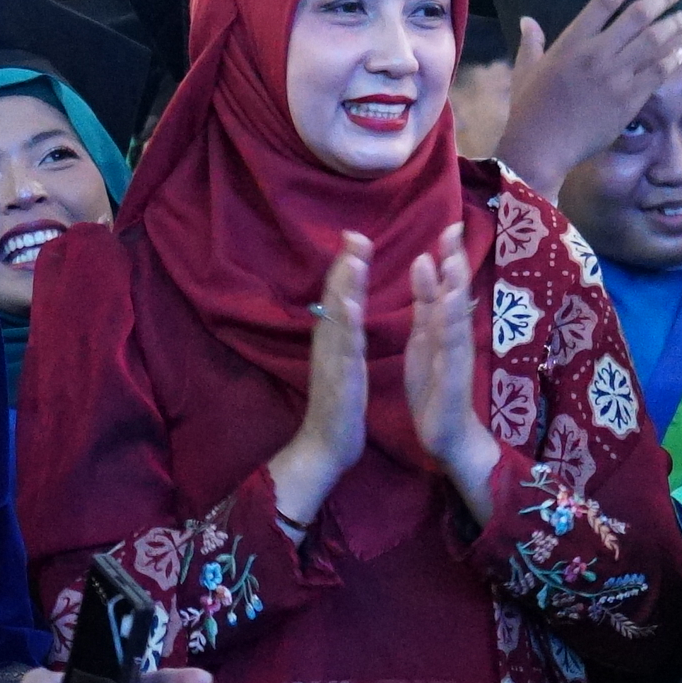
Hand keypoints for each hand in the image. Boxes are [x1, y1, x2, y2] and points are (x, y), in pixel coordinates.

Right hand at [265, 234, 373, 531]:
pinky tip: (351, 306)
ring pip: (338, 320)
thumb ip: (344, 334)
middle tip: (354, 233)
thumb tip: (346, 307)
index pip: (339, 296)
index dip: (346, 266)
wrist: (325, 449)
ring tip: (354, 259)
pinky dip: (346, 327)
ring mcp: (332, 363)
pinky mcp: (340, 383)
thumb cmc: (339, 407)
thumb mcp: (344, 363)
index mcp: (335, 341)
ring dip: (345, 287)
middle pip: (334, 299)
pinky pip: (344, 352)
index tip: (356, 235)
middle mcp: (328, 346)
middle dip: (345, 265)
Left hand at [403, 224, 502, 521]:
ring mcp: (458, 355)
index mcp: (442, 327)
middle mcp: (455, 336)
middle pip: (456, 293)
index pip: (445, 285)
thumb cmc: (436, 388)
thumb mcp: (426, 341)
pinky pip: (453, 347)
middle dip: (455, 261)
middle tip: (452, 228)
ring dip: (456, 288)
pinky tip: (452, 304)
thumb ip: (427, 307)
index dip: (446, 256)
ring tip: (453, 259)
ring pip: (457, 316)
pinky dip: (452, 324)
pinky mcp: (455, 376)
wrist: (448, 436)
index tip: (446, 225)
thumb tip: (427, 267)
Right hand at [483, 0, 681, 185]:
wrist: (541, 147)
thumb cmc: (528, 110)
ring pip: (653, 42)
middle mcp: (597, 53)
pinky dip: (671, 59)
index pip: (605, 1)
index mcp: (571, 42)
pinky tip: (679, 52)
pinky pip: (657, 73)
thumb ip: (530, 43)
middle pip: (638, 16)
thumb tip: (527, 20)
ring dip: (673, 26)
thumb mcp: (524, 70)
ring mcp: (616, 77)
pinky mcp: (628, 100)